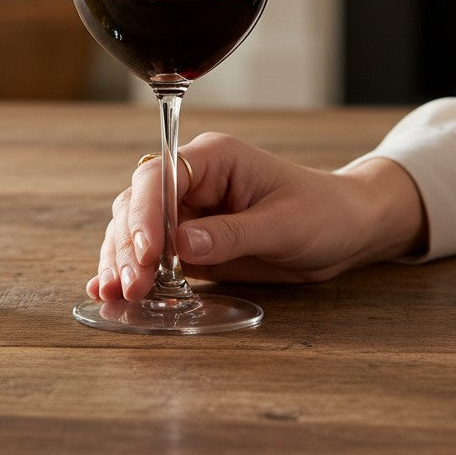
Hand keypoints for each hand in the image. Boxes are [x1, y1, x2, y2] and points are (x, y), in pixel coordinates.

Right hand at [87, 132, 426, 299]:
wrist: (346, 230)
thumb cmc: (323, 214)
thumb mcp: (283, 225)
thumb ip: (232, 234)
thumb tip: (181, 245)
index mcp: (212, 159)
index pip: (160, 178)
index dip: (145, 214)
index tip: (146, 255)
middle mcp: (191, 181)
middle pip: (137, 204)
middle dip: (128, 246)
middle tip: (131, 287)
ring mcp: (186, 212)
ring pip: (133, 230)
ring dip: (121, 261)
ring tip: (115, 296)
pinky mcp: (188, 243)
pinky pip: (151, 256)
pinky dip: (131, 272)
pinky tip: (109, 292)